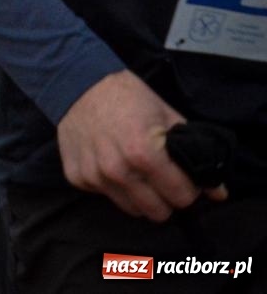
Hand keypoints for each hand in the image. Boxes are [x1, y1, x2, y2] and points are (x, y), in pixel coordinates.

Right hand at [57, 71, 222, 221]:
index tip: (183, 178)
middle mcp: (117, 170)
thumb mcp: (167, 117)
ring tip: (137, 173)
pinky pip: (105, 195)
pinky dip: (112, 186)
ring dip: (139, 196)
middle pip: (157, 212)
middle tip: (161, 179)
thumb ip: (195, 153)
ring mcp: (94, 175)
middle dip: (165, 198)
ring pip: (131, 209)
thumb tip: (218, 192)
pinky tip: (110, 162)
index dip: (188, 188)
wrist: (78, 83)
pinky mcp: (76, 176)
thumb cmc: (128, 97)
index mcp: (144, 154)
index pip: (182, 197)